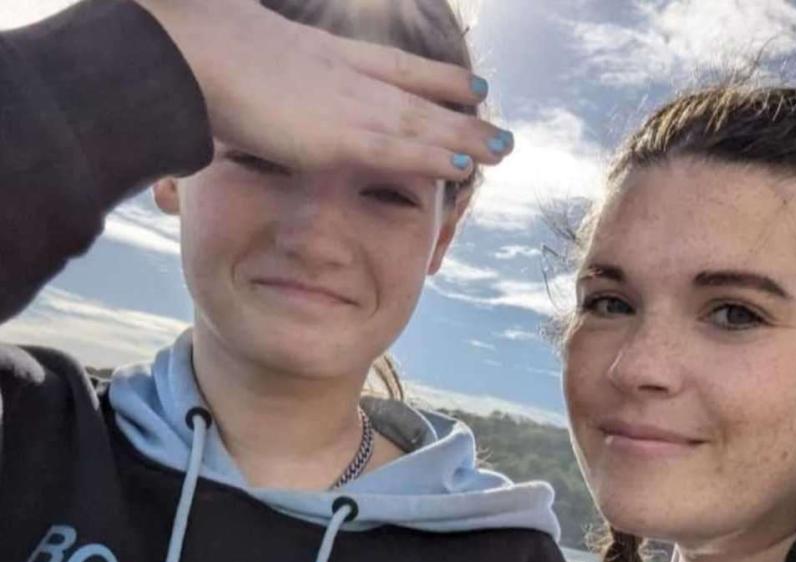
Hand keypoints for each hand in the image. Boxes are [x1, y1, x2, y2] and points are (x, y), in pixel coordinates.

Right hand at [135, 0, 511, 180]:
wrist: (183, 51)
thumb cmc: (190, 52)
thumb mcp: (230, 57)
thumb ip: (250, 74)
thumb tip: (239, 91)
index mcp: (321, 55)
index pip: (391, 66)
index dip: (432, 76)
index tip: (466, 81)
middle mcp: (344, 76)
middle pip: (416, 94)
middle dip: (459, 108)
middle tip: (496, 119)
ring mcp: (345, 104)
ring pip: (420, 123)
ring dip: (464, 136)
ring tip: (504, 147)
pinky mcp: (338, 137)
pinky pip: (398, 151)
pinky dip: (433, 157)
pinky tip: (465, 167)